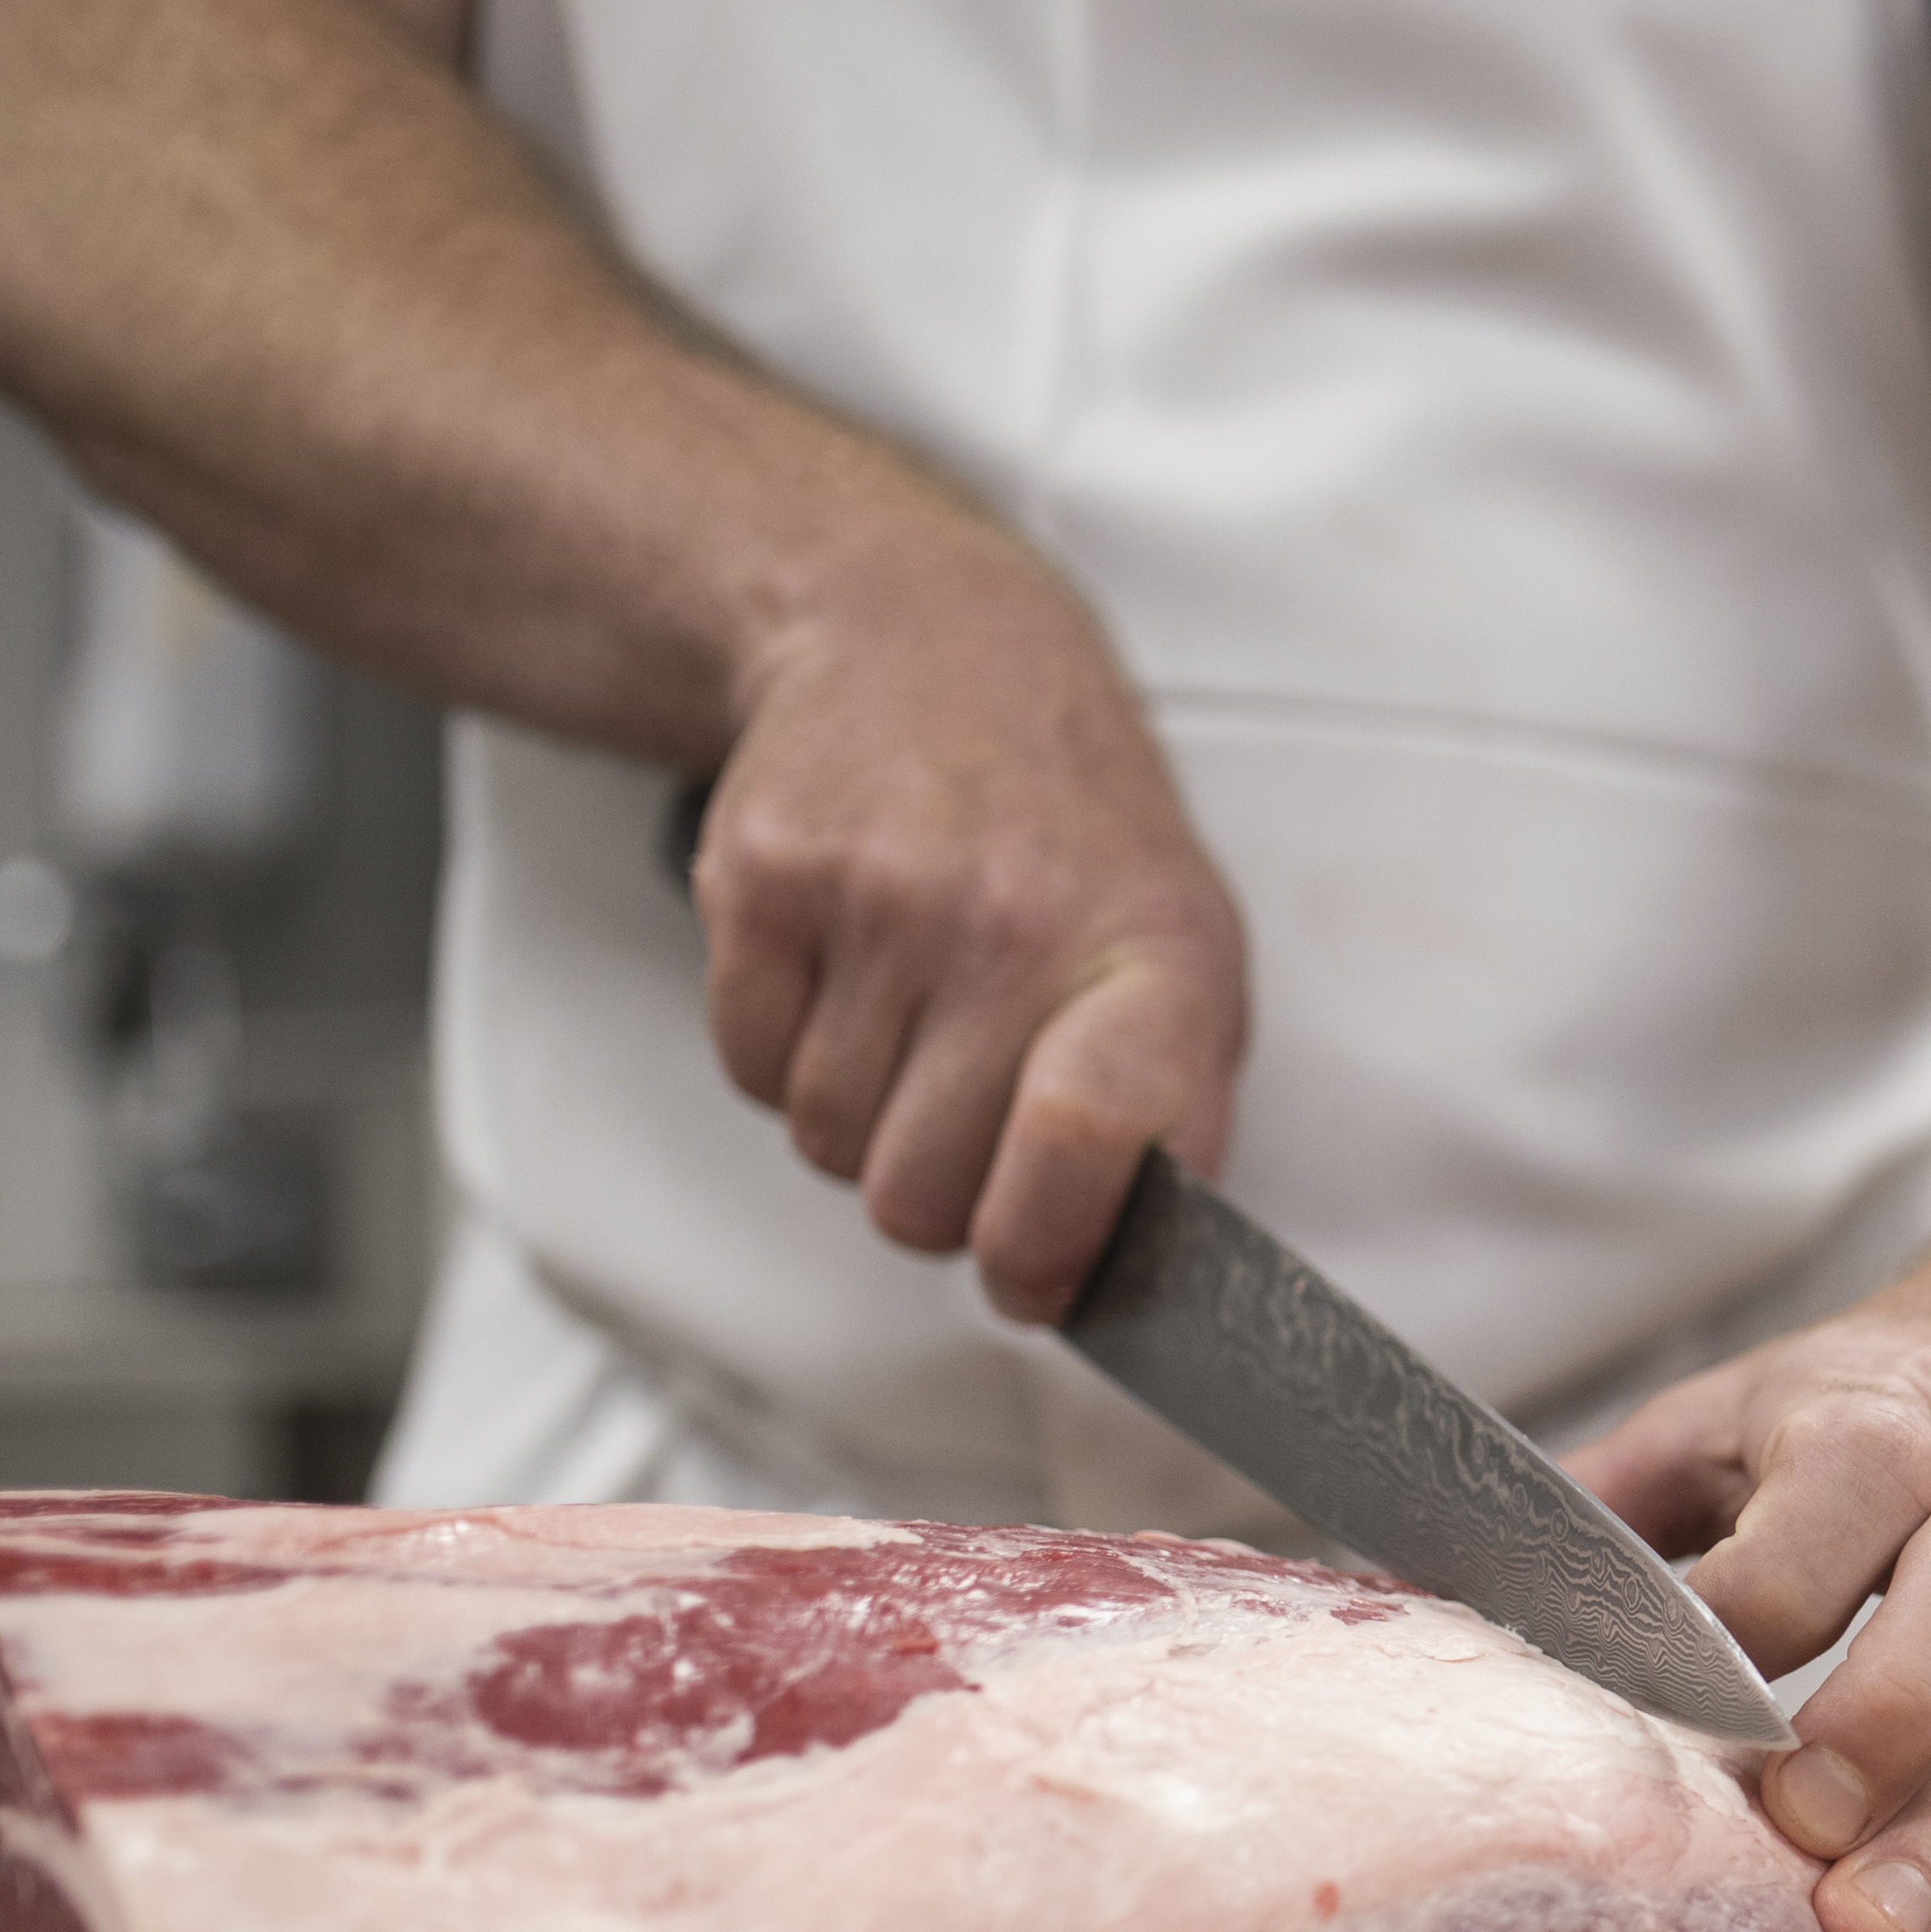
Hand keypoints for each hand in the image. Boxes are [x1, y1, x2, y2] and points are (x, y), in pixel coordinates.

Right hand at [691, 527, 1248, 1323]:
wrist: (933, 645)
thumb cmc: (1073, 839)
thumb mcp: (1185, 958)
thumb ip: (1170, 1127)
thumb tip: (1103, 1286)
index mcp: (1153, 959)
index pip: (1092, 1139)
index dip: (1045, 1248)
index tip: (1031, 1276)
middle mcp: (1015, 921)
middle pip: (923, 1196)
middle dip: (939, 1195)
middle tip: (964, 1112)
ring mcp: (880, 895)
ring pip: (826, 1146)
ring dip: (861, 1120)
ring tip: (912, 1013)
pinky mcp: (760, 877)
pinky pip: (745, 1072)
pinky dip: (782, 1055)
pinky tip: (842, 971)